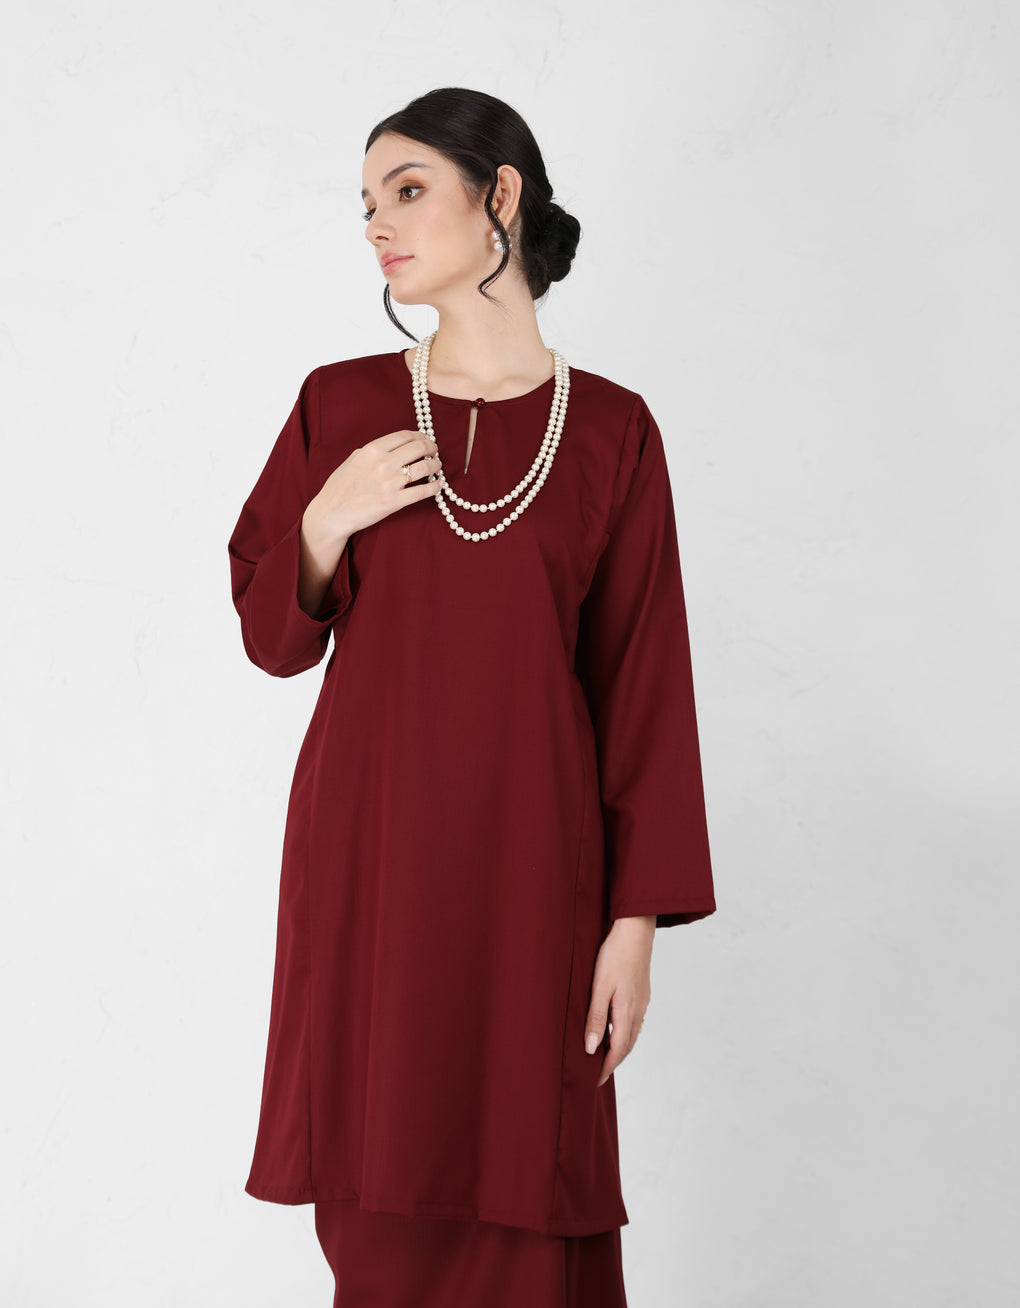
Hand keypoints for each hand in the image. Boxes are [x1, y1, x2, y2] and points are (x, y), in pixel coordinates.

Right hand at [309, 429, 444, 541]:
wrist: (331, 513)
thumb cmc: (339, 487)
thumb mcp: (352, 460)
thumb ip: (370, 452)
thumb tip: (388, 448)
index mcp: (372, 449)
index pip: (405, 436)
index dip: (420, 436)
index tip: (425, 440)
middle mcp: (384, 463)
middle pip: (419, 448)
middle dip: (431, 448)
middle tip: (435, 451)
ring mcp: (390, 483)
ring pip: (425, 468)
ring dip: (436, 465)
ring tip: (437, 467)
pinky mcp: (395, 502)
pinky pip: (423, 492)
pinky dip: (435, 487)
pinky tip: (439, 484)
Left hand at [584, 916, 654, 1086]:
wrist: (635, 930)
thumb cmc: (615, 955)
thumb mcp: (600, 986)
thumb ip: (596, 1018)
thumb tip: (592, 1049)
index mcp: (627, 1011)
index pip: (618, 1050)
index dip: (607, 1067)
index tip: (596, 1080)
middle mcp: (638, 1010)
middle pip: (628, 1045)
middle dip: (614, 1061)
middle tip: (599, 1073)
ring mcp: (642, 1001)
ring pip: (632, 1033)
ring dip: (620, 1047)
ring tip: (605, 1054)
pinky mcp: (642, 992)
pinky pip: (634, 1020)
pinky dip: (625, 1032)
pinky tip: (615, 1027)